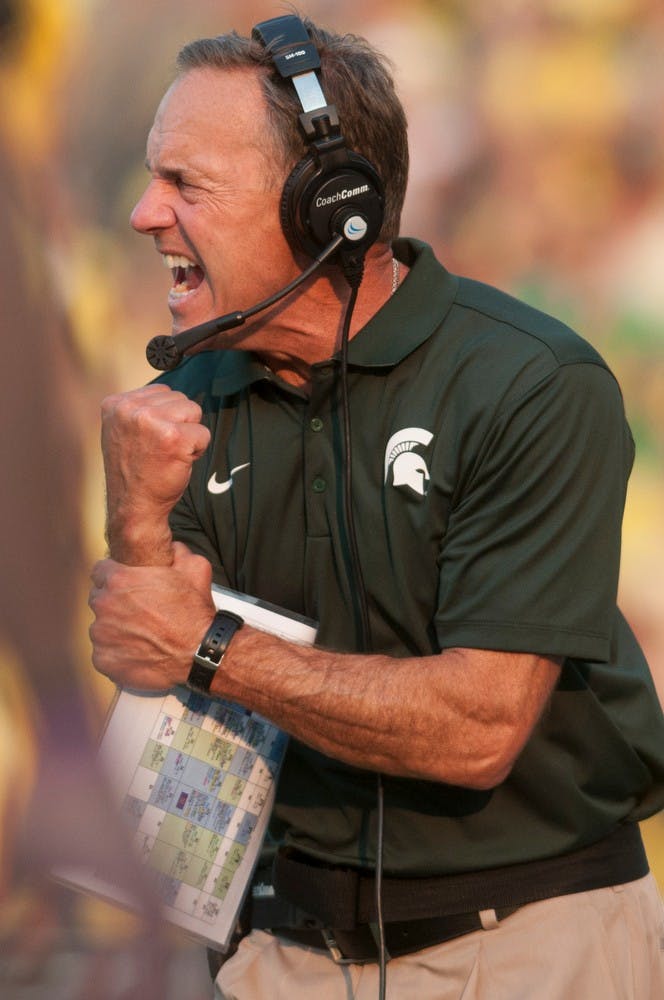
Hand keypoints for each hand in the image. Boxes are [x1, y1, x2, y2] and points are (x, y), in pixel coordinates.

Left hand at [89, 542, 214, 690]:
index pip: (100, 571)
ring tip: (140, 634)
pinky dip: (117, 653)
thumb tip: (173, 547)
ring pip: (100, 626)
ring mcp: (101, 634)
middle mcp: (104, 605)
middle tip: (137, 611)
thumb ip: (178, 551)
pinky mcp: (103, 659)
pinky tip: (137, 651)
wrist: (198, 653)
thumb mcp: (196, 568)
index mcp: (119, 579)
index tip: (126, 585)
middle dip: (114, 602)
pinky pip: (103, 652)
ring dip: (115, 628)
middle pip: (98, 598)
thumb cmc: (195, 612)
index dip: (115, 576)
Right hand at [101, 384, 210, 562]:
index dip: (165, 418)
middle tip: (160, 451)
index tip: (149, 441)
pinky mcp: (173, 437)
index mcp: (115, 403)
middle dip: (179, 424)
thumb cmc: (135, 471)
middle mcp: (130, 409)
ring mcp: (150, 421)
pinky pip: (204, 433)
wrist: (134, 507)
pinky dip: (198, 450)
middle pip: (180, 399)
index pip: (162, 392)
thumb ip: (140, 409)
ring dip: (189, 435)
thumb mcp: (125, 431)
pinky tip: (177, 463)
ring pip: (194, 412)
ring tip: (169, 454)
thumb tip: (170, 393)